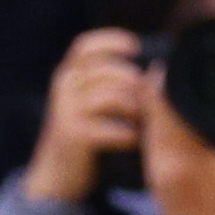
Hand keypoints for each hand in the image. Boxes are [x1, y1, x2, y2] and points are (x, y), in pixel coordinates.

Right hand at [24, 29, 145, 205]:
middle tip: (148, 99)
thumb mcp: (93, 101)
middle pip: (106, 69)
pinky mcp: (72, 135)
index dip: (112, 40)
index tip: (136, 47)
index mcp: (69, 74)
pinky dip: (128, 134)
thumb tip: (158, 68)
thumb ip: (114, 81)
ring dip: (136, 108)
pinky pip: (110, 128)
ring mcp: (66, 111)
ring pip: (111, 96)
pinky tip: (134, 140)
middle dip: (134, 81)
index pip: (86, 45)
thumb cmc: (86, 132)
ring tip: (143, 121)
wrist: (56, 173)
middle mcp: (64, 87)